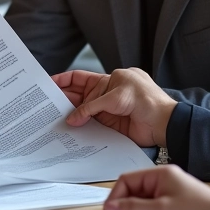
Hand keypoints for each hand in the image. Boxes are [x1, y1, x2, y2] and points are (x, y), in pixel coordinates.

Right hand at [53, 68, 177, 146]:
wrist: (163, 123)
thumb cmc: (146, 100)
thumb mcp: (115, 97)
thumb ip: (91, 107)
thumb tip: (72, 118)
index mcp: (106, 80)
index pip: (78, 78)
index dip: (62, 81)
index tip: (47, 84)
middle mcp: (103, 95)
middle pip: (77, 96)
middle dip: (62, 99)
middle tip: (45, 105)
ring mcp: (106, 111)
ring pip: (81, 112)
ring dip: (70, 115)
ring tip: (53, 119)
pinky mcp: (109, 126)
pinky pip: (90, 125)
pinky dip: (80, 128)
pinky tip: (71, 131)